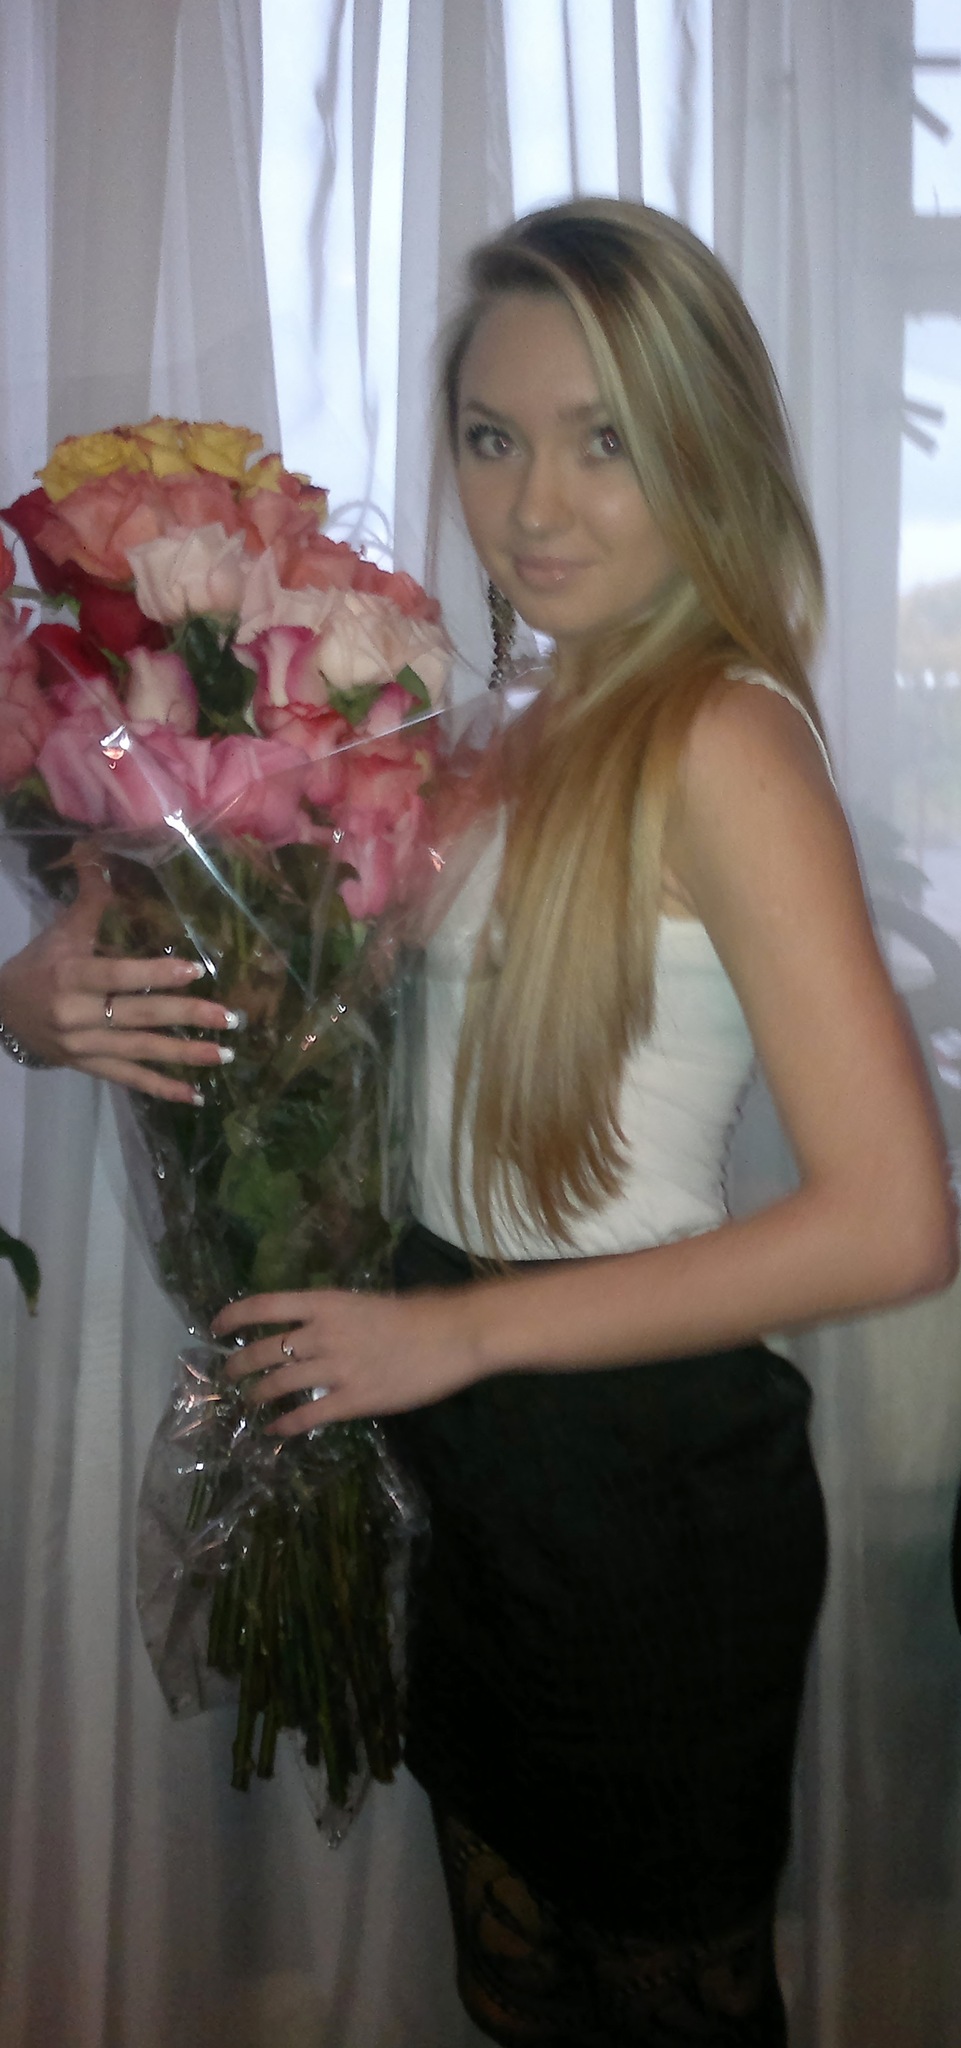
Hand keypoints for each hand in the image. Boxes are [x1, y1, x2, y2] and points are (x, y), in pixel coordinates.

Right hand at [0, 858, 241, 1103]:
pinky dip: (162, 1089)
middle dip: (187, 1017)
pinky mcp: (88, 1067)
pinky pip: (129, 1080)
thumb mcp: (61, 929)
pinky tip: (196, 1096)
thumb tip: (99, 846)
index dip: (156, 974)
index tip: (195, 970)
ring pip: (141, 1051)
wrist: (0, 1013)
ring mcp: (83, 1046)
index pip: (119, 975)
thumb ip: (90, 895)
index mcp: (72, 974)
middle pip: (139, 1015)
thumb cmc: (39, 964)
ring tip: (225, 1054)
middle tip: (231, 1018)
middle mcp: (77, 1013)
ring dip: (185, 1055)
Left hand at [212, 1285, 483, 1433]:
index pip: (264, 1306)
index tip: (216, 1326)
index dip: (234, 1316)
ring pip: (278, 1385)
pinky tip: (276, 1431)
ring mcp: (335, 1368)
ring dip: (258, 1396)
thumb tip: (312, 1332)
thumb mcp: (365, 1303)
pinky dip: (286, 1425)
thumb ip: (335, 1318)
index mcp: (325, 1304)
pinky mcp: (353, 1400)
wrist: (451, 1335)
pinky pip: (307, 1416)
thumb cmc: (417, 1313)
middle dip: (239, 1365)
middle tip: (228, 1375)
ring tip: (249, 1403)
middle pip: (264, 1350)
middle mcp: (321, 1334)